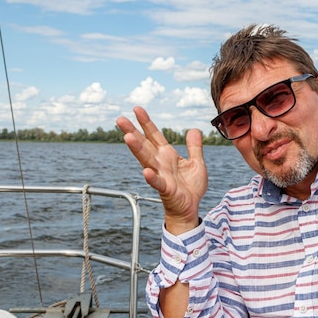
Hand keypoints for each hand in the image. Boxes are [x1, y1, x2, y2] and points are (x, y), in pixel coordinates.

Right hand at [116, 106, 207, 233]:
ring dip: (137, 149)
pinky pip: (158, 183)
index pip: (154, 135)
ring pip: (147, 160)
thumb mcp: (197, 163)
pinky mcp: (166, 189)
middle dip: (133, 132)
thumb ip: (195, 147)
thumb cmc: (190, 186)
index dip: (146, 122)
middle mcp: (160, 163)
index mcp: (167, 155)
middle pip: (145, 144)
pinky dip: (152, 178)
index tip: (136, 109)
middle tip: (120, 119)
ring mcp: (161, 175)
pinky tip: (146, 172)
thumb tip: (194, 129)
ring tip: (128, 137)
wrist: (190, 208)